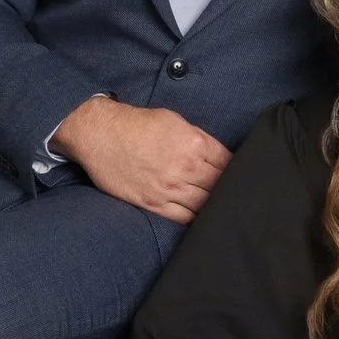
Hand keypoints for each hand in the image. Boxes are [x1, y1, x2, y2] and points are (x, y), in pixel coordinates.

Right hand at [51, 97, 229, 222]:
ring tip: (218, 207)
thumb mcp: (175, 121)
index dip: (235, 170)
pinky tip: (200, 215)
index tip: (238, 175)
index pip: (228, 163)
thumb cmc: (137, 125)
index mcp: (194, 143)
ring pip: (205, 204)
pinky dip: (195, 217)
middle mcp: (185, 167)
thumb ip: (199, 140)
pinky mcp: (153, 203)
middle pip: (220, 186)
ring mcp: (169, 188)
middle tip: (232, 193)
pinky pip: (184, 217)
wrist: (100, 134)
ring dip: (213, 205)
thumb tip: (218, 157)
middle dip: (227, 189)